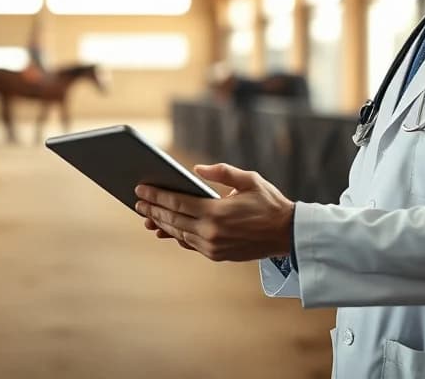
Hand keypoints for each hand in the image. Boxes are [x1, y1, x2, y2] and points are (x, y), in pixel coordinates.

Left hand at [134, 163, 294, 261]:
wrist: (287, 234)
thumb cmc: (269, 203)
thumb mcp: (249, 180)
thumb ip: (221, 172)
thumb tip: (197, 169)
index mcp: (216, 212)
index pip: (177, 203)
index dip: (156, 196)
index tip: (141, 189)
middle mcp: (211, 232)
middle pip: (173, 220)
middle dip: (152, 210)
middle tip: (137, 202)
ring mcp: (213, 247)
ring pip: (179, 234)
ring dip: (161, 224)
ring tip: (147, 216)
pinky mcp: (217, 255)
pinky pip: (190, 244)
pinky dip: (177, 235)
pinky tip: (168, 228)